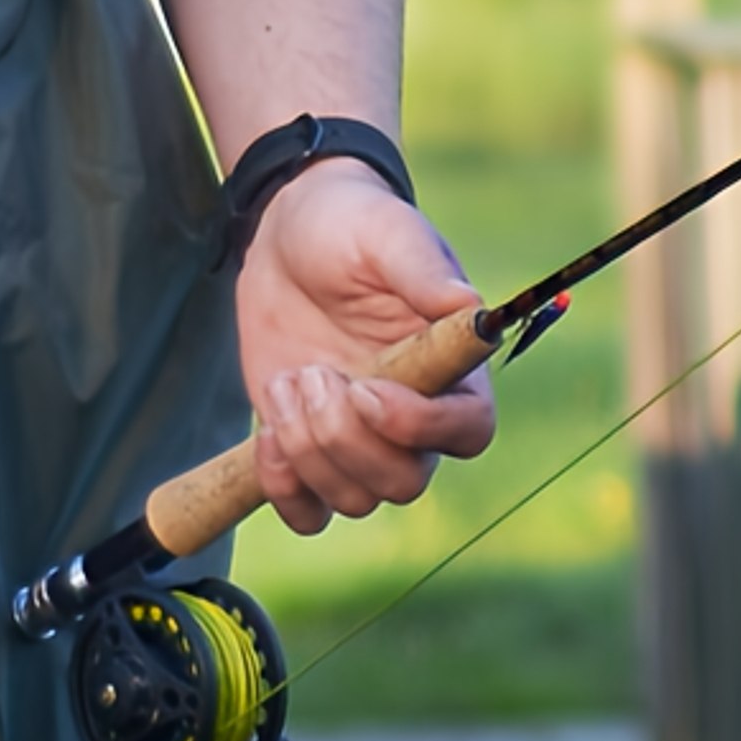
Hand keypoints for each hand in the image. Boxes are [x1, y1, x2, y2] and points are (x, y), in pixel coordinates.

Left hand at [229, 159, 494, 532]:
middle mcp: (415, 419)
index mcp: (453, 370)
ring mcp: (361, 442)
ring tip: (287, 380)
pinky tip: (267, 433)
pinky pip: (309, 513)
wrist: (287, 238)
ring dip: (307, 451)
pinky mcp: (311, 453)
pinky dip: (283, 487)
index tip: (366, 390)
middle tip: (309, 373)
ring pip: (354, 499)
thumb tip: (474, 309)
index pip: (468, 431)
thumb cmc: (350, 227)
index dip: (420, 428)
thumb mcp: (385, 233)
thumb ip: (424, 270)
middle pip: (403, 482)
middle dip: (345, 440)